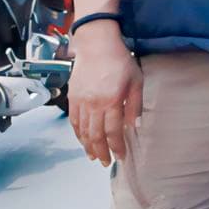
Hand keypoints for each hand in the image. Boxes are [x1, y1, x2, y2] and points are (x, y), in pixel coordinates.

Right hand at [68, 30, 140, 165]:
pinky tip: (83, 141)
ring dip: (88, 146)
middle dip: (101, 152)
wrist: (96, 45)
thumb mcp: (136, 81)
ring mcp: (81, 102)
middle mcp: (94, 104)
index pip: (113, 132)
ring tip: (94, 156)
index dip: (117, 147)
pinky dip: (78, 134)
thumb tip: (135, 126)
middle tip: (106, 163)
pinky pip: (74, 121)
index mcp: (111, 101)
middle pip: (96, 135)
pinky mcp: (72, 98)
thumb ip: (135, 105)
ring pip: (83, 131)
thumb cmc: (120, 61)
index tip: (120, 156)